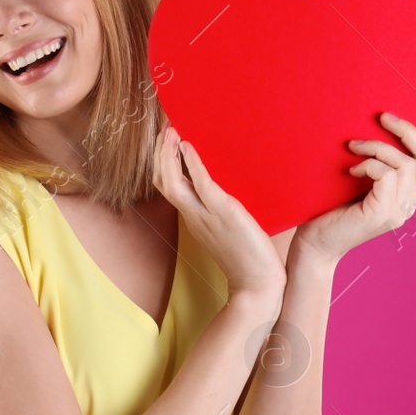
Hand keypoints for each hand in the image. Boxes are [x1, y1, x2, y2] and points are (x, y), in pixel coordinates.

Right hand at [153, 123, 285, 298]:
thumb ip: (221, 211)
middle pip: (162, 181)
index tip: (166, 141)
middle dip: (158, 153)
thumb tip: (225, 190)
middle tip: (164, 129)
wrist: (257, 285)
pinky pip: (200, 184)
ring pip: (171, 181)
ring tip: (169, 132)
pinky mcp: (223, 213)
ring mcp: (204, 215)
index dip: (162, 163)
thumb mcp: (228, 231)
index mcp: (193, 218)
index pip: (168, 186)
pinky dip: (191, 163)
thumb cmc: (249, 259)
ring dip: (166, 154)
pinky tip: (188, 147)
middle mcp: (193, 216)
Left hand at [294, 107, 415, 262]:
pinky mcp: (382, 213)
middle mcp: (408, 203)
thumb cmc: (330, 210)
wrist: (315, 245)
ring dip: (377, 147)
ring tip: (353, 146)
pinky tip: (351, 172)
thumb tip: (375, 129)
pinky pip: (387, 175)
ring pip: (405, 163)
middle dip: (408, 130)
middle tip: (383, 116)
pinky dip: (369, 165)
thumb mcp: (358, 184)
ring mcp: (398, 210)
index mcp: (407, 194)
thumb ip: (376, 167)